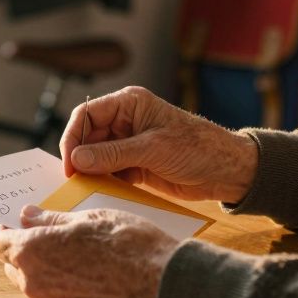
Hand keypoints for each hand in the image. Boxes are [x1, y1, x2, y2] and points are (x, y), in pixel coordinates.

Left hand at [0, 205, 179, 297]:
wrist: (162, 284)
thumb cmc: (127, 243)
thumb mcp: (88, 218)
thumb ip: (51, 220)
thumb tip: (26, 216)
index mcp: (32, 252)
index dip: (4, 231)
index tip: (14, 225)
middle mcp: (34, 284)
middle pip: (14, 266)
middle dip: (25, 250)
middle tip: (49, 236)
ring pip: (34, 285)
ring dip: (44, 271)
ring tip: (74, 255)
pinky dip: (62, 289)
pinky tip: (87, 276)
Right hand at [61, 86, 257, 203]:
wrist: (228, 172)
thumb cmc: (198, 149)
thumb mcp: (152, 149)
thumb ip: (113, 154)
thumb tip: (77, 159)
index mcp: (129, 104)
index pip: (87, 115)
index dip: (73, 137)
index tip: (70, 163)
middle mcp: (126, 121)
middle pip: (87, 136)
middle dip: (80, 156)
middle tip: (75, 180)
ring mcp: (130, 144)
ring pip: (96, 156)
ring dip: (90, 171)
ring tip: (86, 188)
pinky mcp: (135, 165)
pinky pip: (109, 171)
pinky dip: (103, 182)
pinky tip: (103, 192)